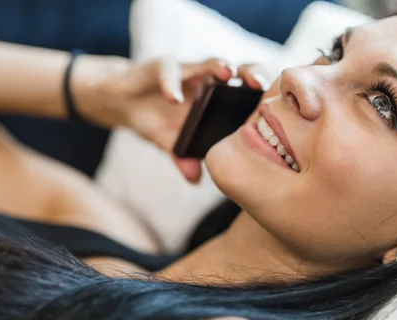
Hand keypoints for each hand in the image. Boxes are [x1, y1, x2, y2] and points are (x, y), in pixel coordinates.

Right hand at [72, 55, 269, 182]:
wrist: (121, 101)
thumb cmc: (155, 118)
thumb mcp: (169, 142)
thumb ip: (182, 157)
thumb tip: (195, 180)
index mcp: (216, 98)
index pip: (245, 91)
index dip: (262, 95)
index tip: (274, 105)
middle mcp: (206, 81)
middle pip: (236, 71)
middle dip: (250, 73)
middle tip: (259, 84)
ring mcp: (185, 71)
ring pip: (208, 62)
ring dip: (218, 66)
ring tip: (227, 73)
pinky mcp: (160, 66)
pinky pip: (168, 71)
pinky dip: (170, 84)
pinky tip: (173, 98)